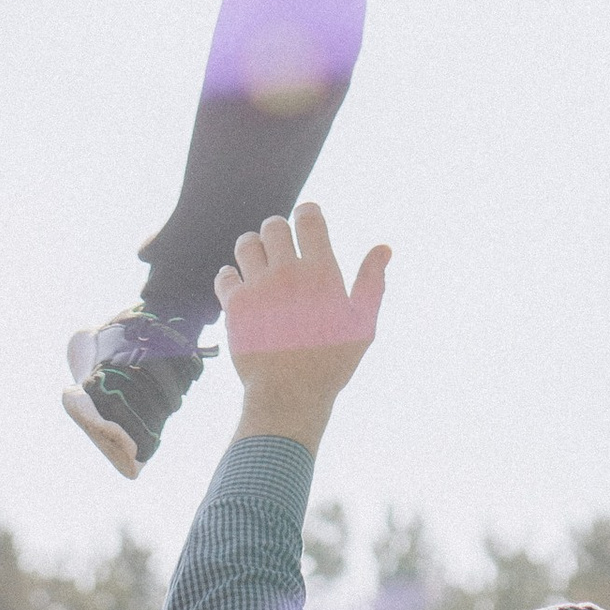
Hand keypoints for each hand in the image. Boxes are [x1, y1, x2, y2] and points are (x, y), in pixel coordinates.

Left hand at [218, 204, 390, 451]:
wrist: (290, 396)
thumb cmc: (331, 362)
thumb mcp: (362, 324)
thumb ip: (372, 282)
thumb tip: (384, 248)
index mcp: (321, 272)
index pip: (308, 218)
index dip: (307, 212)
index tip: (306, 218)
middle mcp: (288, 273)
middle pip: (274, 226)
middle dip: (278, 231)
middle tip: (282, 246)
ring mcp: (258, 288)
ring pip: (246, 244)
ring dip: (253, 248)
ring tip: (260, 263)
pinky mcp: (234, 306)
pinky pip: (225, 274)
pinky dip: (231, 276)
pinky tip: (242, 287)